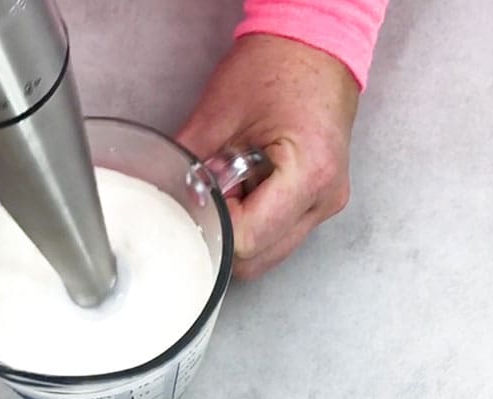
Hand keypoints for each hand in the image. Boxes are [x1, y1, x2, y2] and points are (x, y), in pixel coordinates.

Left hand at [177, 34, 358, 279]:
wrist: (315, 45)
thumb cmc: (276, 67)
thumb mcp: (218, 113)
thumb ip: (189, 163)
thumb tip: (165, 197)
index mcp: (308, 174)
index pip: (247, 239)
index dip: (214, 228)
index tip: (198, 205)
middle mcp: (325, 198)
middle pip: (259, 259)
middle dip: (225, 236)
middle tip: (209, 197)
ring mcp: (327, 204)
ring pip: (270, 254)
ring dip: (241, 232)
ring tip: (231, 188)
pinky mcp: (321, 202)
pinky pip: (280, 235)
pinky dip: (256, 223)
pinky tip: (247, 189)